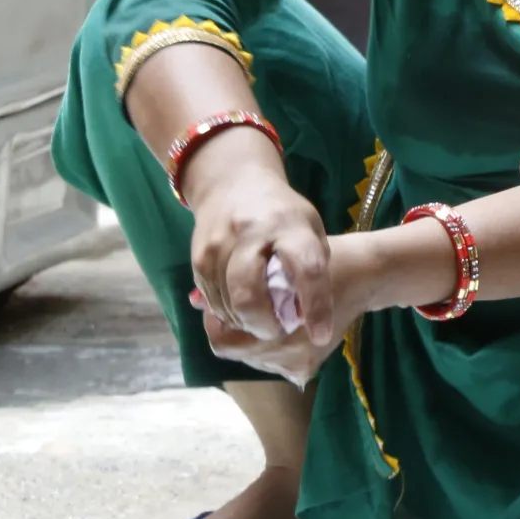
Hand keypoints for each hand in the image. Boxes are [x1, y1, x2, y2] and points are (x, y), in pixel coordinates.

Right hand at [182, 134, 338, 385]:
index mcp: (289, 226)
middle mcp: (249, 234)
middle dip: (264, 325)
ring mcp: (218, 246)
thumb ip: (312, 270)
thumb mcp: (310, 230)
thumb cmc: (284, 215)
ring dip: (245, 323)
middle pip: (249, 296)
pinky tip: (241, 311)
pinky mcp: (198, 259)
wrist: (233, 184)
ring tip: (261, 321)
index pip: (306, 270)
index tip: (321, 334)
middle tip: (276, 331)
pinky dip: (228, 314)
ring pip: (227, 306)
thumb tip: (301, 319)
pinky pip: (211, 302)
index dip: (315, 307)